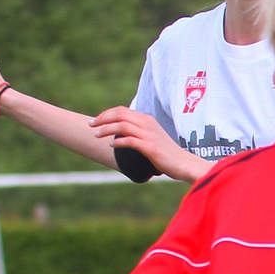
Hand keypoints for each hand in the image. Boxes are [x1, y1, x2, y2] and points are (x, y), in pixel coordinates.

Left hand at [90, 106, 210, 181]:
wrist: (183, 163)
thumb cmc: (166, 153)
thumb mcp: (152, 137)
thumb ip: (138, 132)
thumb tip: (120, 133)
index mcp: (147, 119)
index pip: (122, 110)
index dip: (106, 114)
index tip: (95, 121)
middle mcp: (147, 124)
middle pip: (119, 114)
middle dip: (102, 118)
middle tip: (90, 125)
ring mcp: (149, 135)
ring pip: (122, 125)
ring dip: (106, 129)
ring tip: (96, 135)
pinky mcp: (150, 147)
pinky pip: (129, 140)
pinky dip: (117, 141)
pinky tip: (111, 145)